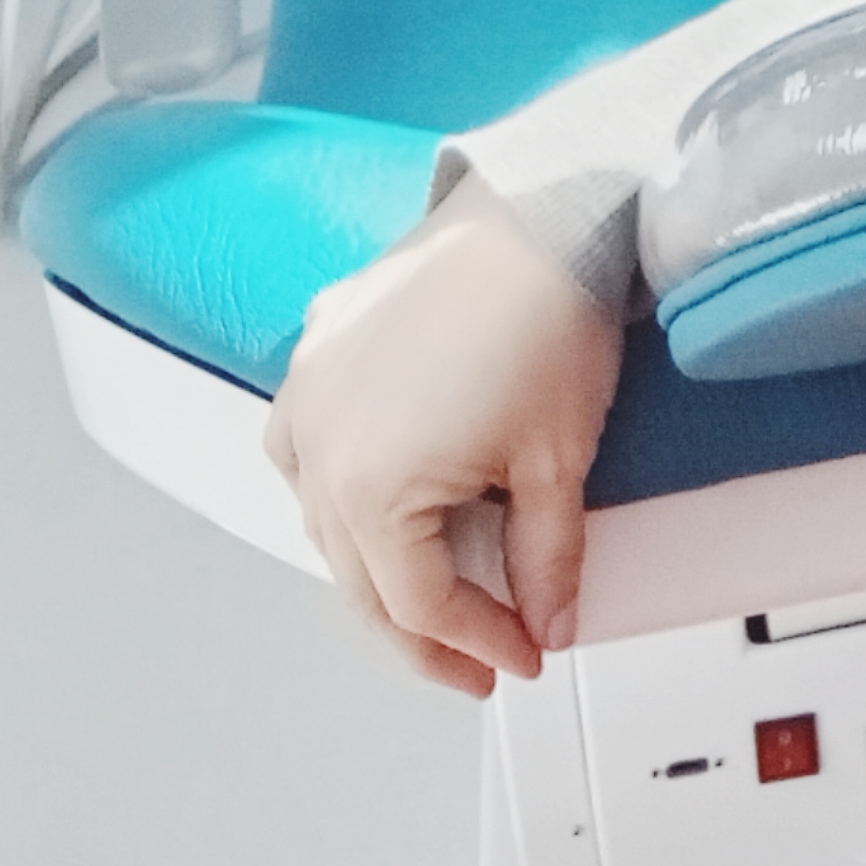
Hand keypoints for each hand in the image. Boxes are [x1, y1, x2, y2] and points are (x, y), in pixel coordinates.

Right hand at [265, 172, 620, 697]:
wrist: (542, 208)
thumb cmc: (547, 313)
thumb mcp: (557, 460)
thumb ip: (545, 559)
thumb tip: (547, 618)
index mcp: (369, 488)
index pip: (420, 605)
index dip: (477, 643)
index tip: (523, 654)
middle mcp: (318, 446)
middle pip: (360, 577)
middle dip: (423, 628)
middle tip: (479, 657)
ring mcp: (309, 393)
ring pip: (323, 518)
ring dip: (372, 564)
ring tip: (429, 591)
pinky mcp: (318, 348)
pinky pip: (308, 443)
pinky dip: (336, 486)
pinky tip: (370, 495)